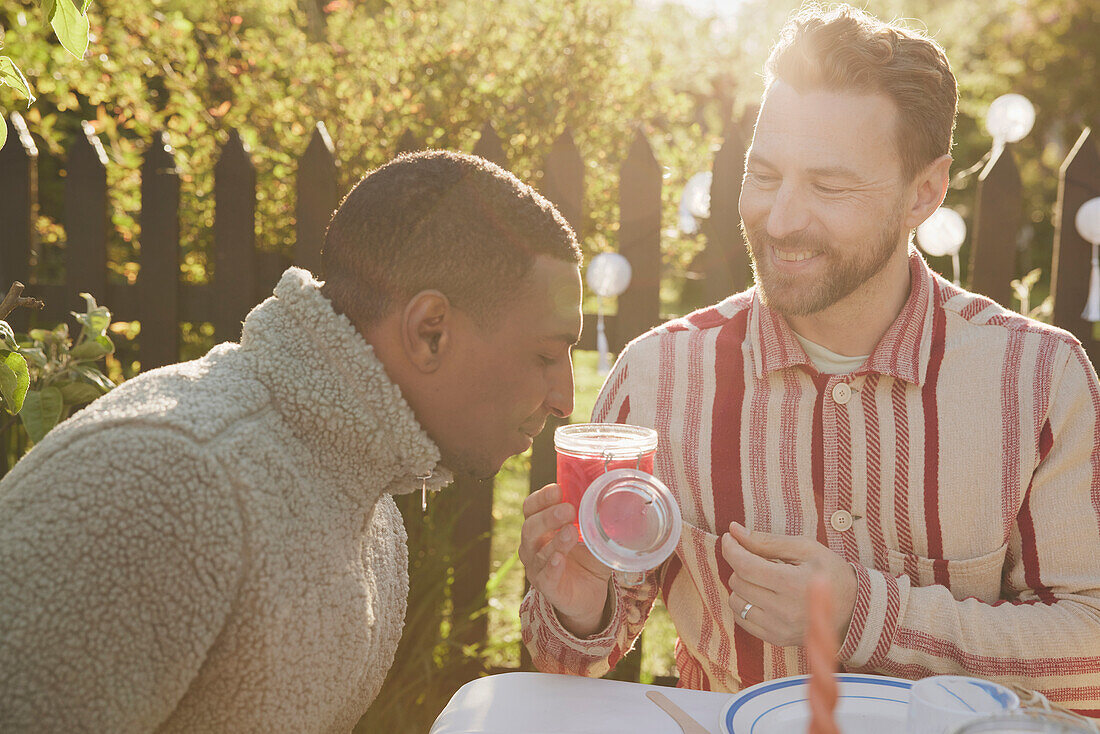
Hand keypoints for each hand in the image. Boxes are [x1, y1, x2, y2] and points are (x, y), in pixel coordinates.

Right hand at [519, 483, 613, 635]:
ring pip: (538, 552)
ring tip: (571, 531)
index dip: (541, 498)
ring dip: (556, 540)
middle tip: (568, 509)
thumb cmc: (587, 559)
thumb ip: (599, 518)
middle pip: (530, 527)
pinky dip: (552, 566)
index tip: (557, 489)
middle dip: (548, 516)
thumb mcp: (594, 535)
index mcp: (540, 528)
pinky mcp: (547, 587)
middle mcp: (532, 547)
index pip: (531, 508)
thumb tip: (619, 494)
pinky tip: (559, 558)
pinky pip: (546, 576)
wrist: (590, 594)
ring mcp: (537, 568)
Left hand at [720, 522, 856, 648]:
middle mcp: (784, 610)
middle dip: (742, 565)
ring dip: (742, 586)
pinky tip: (762, 596)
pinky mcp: (777, 640)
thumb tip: (734, 530)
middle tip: (760, 559)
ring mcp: (779, 628)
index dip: (731, 548)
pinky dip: (746, 604)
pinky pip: (743, 620)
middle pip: (738, 582)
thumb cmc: (831, 572)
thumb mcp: (805, 548)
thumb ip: (767, 541)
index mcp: (792, 584)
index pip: (745, 565)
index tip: (730, 537)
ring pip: (736, 602)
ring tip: (763, 579)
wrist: (855, 609)